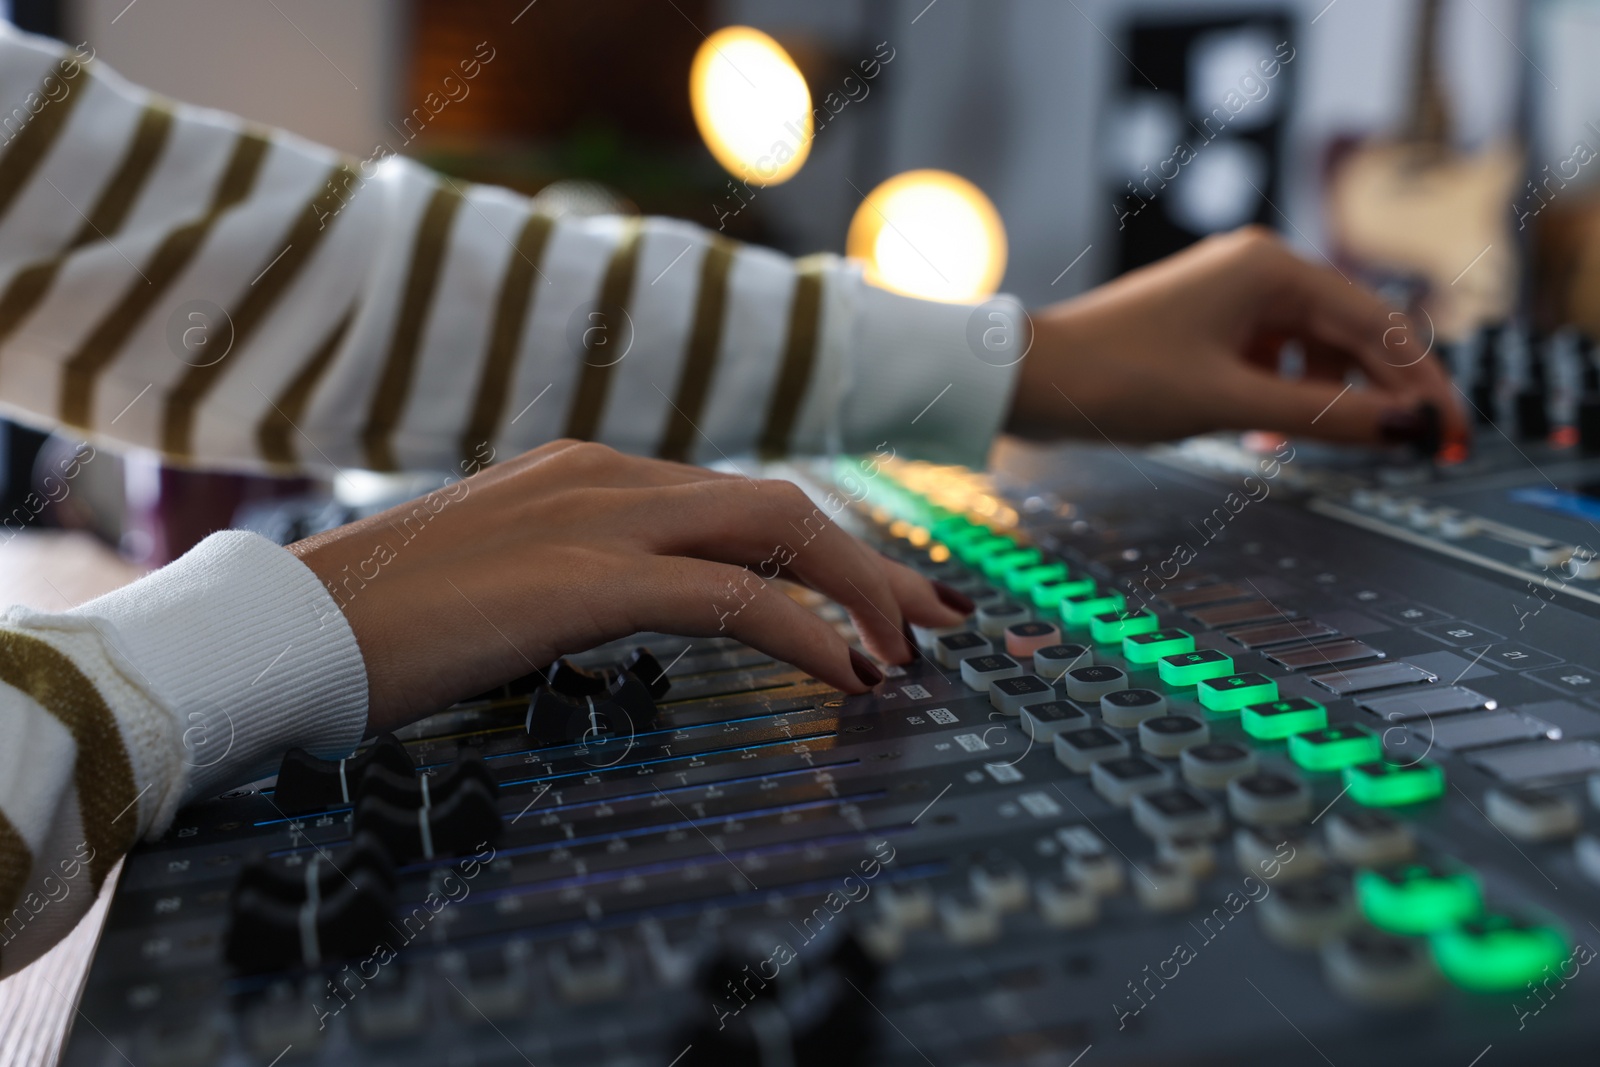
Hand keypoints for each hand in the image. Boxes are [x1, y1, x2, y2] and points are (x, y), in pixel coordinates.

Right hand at [288, 441, 970, 732]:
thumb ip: (579, 576)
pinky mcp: (586, 577)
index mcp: (591, 472)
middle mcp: (608, 475)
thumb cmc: (386, 618)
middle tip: (936, 617)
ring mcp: (599, 517)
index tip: (879, 592)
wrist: (289, 625)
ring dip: (861, 589)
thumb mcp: (505, 578)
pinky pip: (736, 594)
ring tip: (907, 652)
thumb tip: (638, 613)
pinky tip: (847, 673)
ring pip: (779, 530)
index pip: (741, 498)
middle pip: (783, 502)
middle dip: (872, 560)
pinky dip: (807, 630)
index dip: (824, 542)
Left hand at [1005, 226, 1466, 448]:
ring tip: (1329, 445)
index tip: (1449, 435)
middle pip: (1353, 333)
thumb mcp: (1231, 402)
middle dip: (1384, 394)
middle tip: (1416, 452)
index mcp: (1271, 267)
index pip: (1381, 324)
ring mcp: (1229, 295)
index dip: (1423, 384)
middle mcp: (1256, 269)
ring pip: (1313, 348)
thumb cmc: (1113, 378)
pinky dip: (1284, 395)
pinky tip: (1270, 433)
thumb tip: (1405, 428)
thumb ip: (1325, 416)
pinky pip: (1271, 357)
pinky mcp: (1205, 325)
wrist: (1028, 380)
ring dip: (1330, 398)